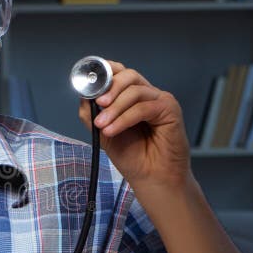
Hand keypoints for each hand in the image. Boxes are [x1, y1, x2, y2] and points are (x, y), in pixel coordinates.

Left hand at [78, 60, 190, 193]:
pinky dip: (125, 118)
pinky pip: (143, 107)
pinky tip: (113, 130)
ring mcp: (160, 100)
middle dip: (110, 88)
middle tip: (98, 103)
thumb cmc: (132, 156)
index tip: (88, 84)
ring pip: (134, 91)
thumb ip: (92, 112)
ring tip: (102, 125)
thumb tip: (83, 94)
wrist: (151, 178)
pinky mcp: (170, 110)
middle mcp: (147, 95)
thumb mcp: (103, 131)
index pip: (119, 73)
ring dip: (115, 108)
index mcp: (131, 97)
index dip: (104, 73)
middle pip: (128, 75)